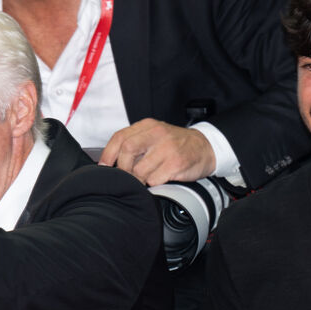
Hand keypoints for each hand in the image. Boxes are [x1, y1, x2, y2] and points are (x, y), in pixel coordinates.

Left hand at [98, 118, 216, 184]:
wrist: (206, 148)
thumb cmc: (176, 144)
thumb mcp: (154, 136)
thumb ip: (135, 143)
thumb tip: (110, 162)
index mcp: (148, 126)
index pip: (120, 137)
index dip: (108, 154)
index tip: (104, 166)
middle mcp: (158, 133)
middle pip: (127, 151)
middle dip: (123, 168)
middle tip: (128, 175)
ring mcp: (168, 148)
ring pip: (139, 169)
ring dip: (140, 179)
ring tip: (147, 177)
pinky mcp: (176, 163)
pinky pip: (154, 179)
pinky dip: (153, 183)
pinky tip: (160, 178)